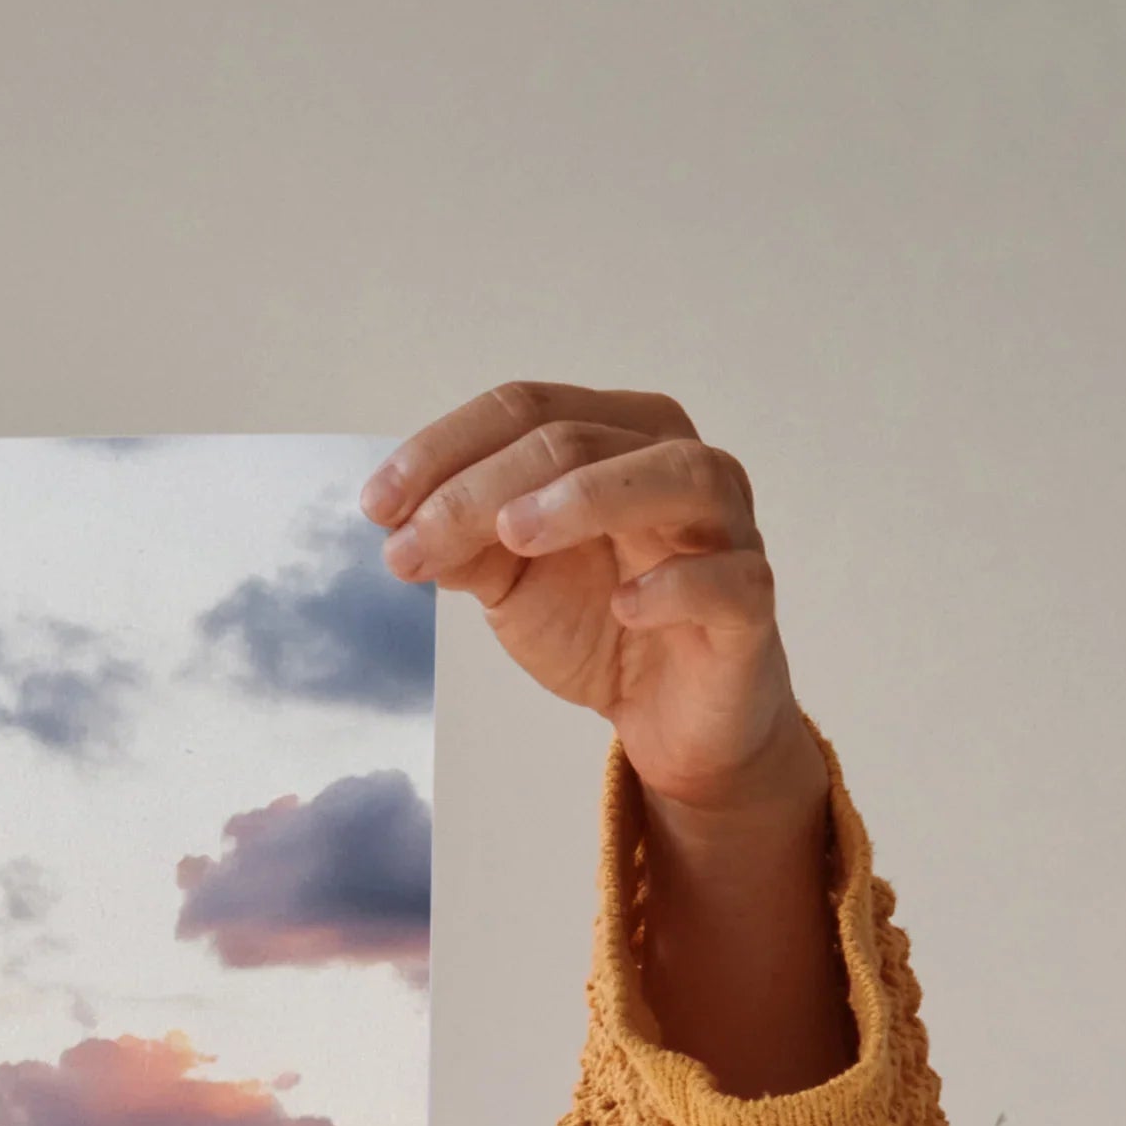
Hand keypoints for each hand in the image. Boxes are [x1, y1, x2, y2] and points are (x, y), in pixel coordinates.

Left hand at [364, 383, 818, 822]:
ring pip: (675, 475)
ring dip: (589, 496)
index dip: (446, 448)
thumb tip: (397, 521)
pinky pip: (728, 578)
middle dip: (482, 487)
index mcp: (618, 439)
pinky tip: (623, 606)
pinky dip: (676, 585)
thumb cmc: (600, 626)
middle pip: (581, 439)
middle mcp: (678, 463)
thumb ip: (464, 546)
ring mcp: (725, 528)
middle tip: (410, 542)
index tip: (376, 505)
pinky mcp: (750, 602)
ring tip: (511, 533)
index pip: (529, 409)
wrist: (669, 717)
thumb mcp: (513, 582)